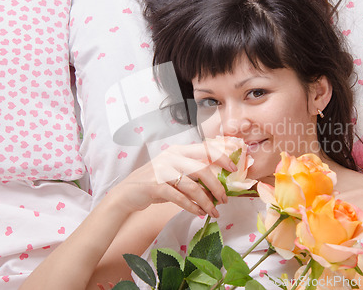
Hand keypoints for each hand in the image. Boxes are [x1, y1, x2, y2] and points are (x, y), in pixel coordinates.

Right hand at [108, 140, 239, 217]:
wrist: (128, 193)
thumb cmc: (156, 182)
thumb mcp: (174, 171)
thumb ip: (192, 172)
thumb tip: (218, 183)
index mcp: (179, 150)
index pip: (205, 149)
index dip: (222, 157)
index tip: (234, 169)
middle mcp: (171, 157)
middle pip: (202, 169)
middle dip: (217, 187)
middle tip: (224, 200)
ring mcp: (162, 170)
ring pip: (193, 187)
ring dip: (206, 202)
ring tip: (214, 212)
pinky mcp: (156, 185)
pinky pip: (180, 198)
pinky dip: (192, 207)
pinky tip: (199, 213)